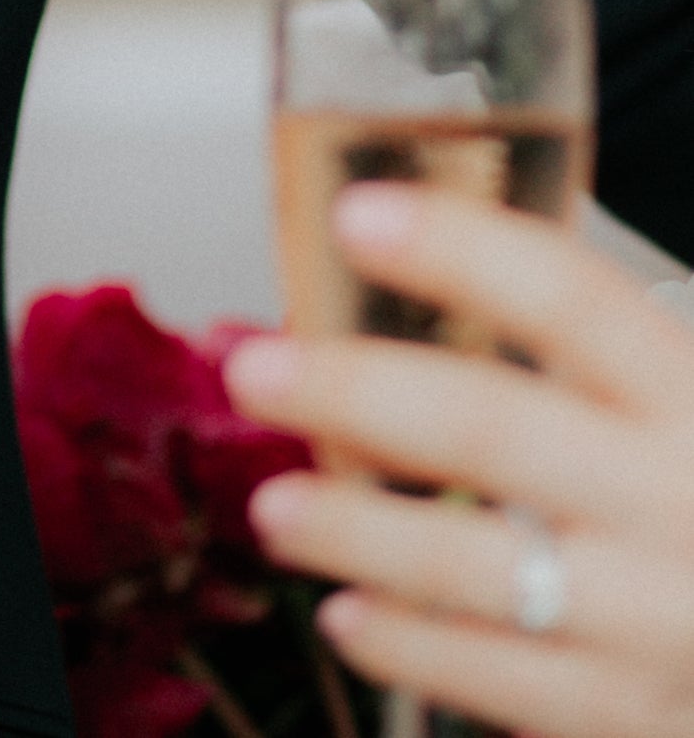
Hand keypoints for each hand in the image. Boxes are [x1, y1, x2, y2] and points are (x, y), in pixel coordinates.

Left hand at [227, 183, 693, 737]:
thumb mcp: (677, 402)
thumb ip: (585, 351)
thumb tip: (409, 257)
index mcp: (687, 394)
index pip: (570, 300)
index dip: (461, 252)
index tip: (355, 218)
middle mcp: (676, 497)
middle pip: (494, 430)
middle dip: (358, 394)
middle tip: (255, 370)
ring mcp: (657, 615)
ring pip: (478, 568)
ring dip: (358, 533)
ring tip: (274, 507)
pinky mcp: (631, 709)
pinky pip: (500, 681)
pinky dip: (411, 647)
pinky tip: (347, 614)